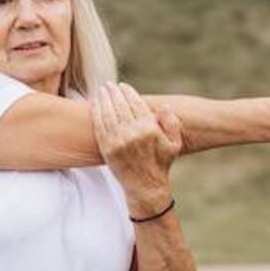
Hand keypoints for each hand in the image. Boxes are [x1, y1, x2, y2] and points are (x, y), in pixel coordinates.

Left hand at [91, 81, 183, 215]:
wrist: (145, 186)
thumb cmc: (161, 163)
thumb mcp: (174, 144)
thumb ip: (172, 123)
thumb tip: (165, 106)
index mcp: (149, 129)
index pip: (135, 103)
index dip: (128, 92)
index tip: (123, 86)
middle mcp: (132, 133)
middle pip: (119, 105)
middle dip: (113, 92)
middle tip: (109, 84)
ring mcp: (118, 141)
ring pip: (107, 113)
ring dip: (103, 98)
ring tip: (102, 90)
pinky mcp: (107, 148)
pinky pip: (99, 125)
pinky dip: (96, 112)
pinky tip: (95, 104)